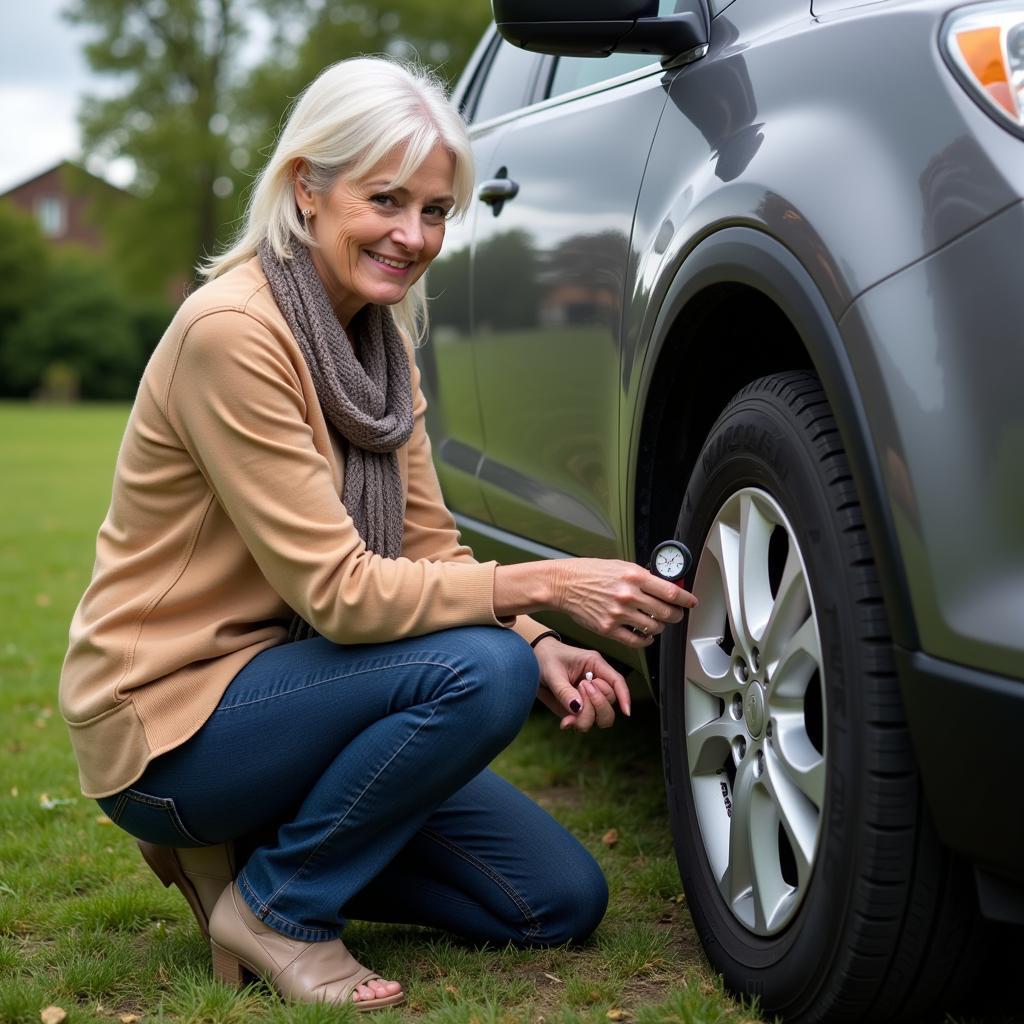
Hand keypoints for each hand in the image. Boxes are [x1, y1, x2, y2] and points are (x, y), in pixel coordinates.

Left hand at [532, 636, 630, 731]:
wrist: (532, 660)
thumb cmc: (545, 659)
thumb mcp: (553, 672)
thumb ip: (565, 691)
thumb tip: (577, 709)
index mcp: (594, 665)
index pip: (616, 682)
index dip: (624, 696)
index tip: (626, 712)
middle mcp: (595, 682)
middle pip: (611, 703)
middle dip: (598, 704)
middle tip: (580, 688)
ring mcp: (587, 697)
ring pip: (600, 716)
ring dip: (587, 717)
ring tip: (570, 706)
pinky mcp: (578, 707)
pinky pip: (585, 721)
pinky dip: (576, 723)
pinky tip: (565, 722)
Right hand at [550, 558, 696, 648]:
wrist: (564, 584)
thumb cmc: (588, 573)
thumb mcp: (619, 566)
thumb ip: (642, 576)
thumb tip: (662, 586)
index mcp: (633, 576)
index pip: (671, 592)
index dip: (686, 599)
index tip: (691, 602)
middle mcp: (628, 595)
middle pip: (667, 612)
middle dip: (676, 615)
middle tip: (676, 614)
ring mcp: (618, 614)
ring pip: (654, 628)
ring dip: (660, 627)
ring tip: (656, 623)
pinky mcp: (608, 629)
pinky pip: (636, 641)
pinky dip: (645, 640)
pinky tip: (645, 635)